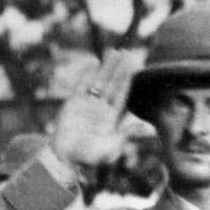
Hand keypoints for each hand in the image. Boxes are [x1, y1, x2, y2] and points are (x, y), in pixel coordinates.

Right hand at [50, 50, 133, 169]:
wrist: (65, 158)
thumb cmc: (89, 158)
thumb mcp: (111, 148)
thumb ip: (126, 136)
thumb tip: (144, 128)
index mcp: (112, 119)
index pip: (122, 95)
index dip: (128, 80)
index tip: (134, 66)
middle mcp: (101, 110)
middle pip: (113, 85)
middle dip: (119, 69)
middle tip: (127, 53)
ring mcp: (87, 106)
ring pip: (99, 82)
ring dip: (106, 68)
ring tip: (112, 52)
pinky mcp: (73, 104)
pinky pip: (81, 86)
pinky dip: (87, 74)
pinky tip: (93, 62)